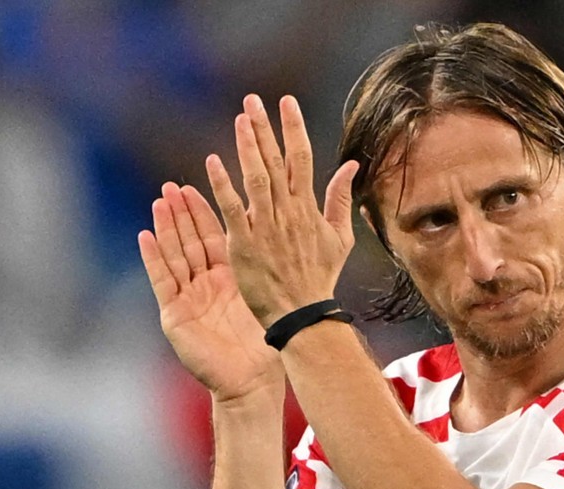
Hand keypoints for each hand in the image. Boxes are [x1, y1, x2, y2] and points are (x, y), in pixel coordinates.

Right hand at [138, 182, 283, 401]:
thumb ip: (263, 269)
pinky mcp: (175, 316)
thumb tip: (282, 238)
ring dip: (165, 229)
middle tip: (172, 186)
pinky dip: (153, 259)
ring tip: (159, 201)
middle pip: (189, 242)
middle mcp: (203, 286)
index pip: (211, 238)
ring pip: (174, 256)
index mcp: (226, 279)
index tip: (196, 186)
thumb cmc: (263, 346)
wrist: (251, 380)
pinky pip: (163, 281)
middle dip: (180, 214)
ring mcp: (187, 299)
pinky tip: (146, 236)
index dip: (202, 213)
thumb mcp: (263, 298)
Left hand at [206, 94, 359, 327]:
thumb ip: (340, 199)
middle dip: (265, 128)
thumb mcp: (339, 238)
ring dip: (248, 147)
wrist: (303, 313)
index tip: (285, 102)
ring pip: (256, 178)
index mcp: (309, 209)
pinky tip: (214, 161)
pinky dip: (223, 184)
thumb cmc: (320, 277)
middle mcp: (288, 212)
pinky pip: (232, 208)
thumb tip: (349, 166)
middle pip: (276, 161)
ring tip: (240, 119)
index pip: (302, 158)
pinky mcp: (245, 243)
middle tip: (253, 100)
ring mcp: (266, 226)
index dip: (293, 127)